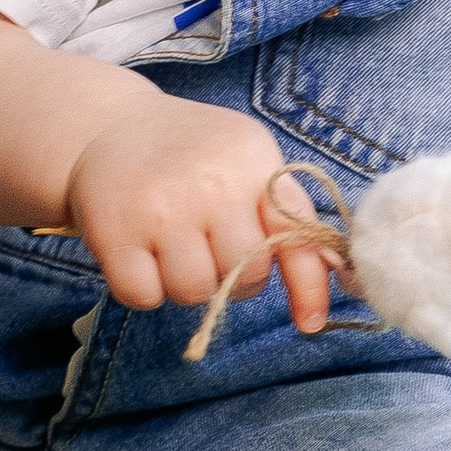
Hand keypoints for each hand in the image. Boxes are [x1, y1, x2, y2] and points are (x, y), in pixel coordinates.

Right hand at [65, 95, 336, 332]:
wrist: (111, 127)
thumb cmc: (193, 155)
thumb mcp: (247, 162)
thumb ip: (288, 212)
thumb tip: (340, 270)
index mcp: (252, 160)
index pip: (294, 232)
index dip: (308, 286)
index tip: (310, 323)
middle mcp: (210, 181)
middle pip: (245, 276)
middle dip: (231, 275)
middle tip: (207, 244)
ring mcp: (160, 206)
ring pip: (195, 292)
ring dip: (185, 283)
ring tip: (171, 244)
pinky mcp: (112, 229)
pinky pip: (144, 296)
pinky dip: (142, 288)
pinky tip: (139, 252)